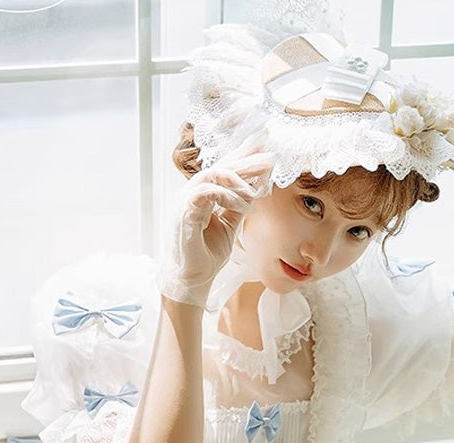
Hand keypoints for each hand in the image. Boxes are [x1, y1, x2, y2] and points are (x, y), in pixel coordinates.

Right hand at [159, 139, 276, 308]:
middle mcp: (191, 193)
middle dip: (247, 162)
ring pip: (213, 175)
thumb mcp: (229, 226)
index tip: (264, 150)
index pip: (223, 169)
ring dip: (238, 180)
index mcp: (201, 194)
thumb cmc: (206, 255)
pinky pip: (206, 193)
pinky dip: (227, 196)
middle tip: (269, 160)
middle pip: (220, 166)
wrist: (193, 280)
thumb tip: (253, 189)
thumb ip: (237, 206)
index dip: (243, 157)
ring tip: (254, 193)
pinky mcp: (184, 213)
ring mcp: (185, 201)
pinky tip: (242, 204)